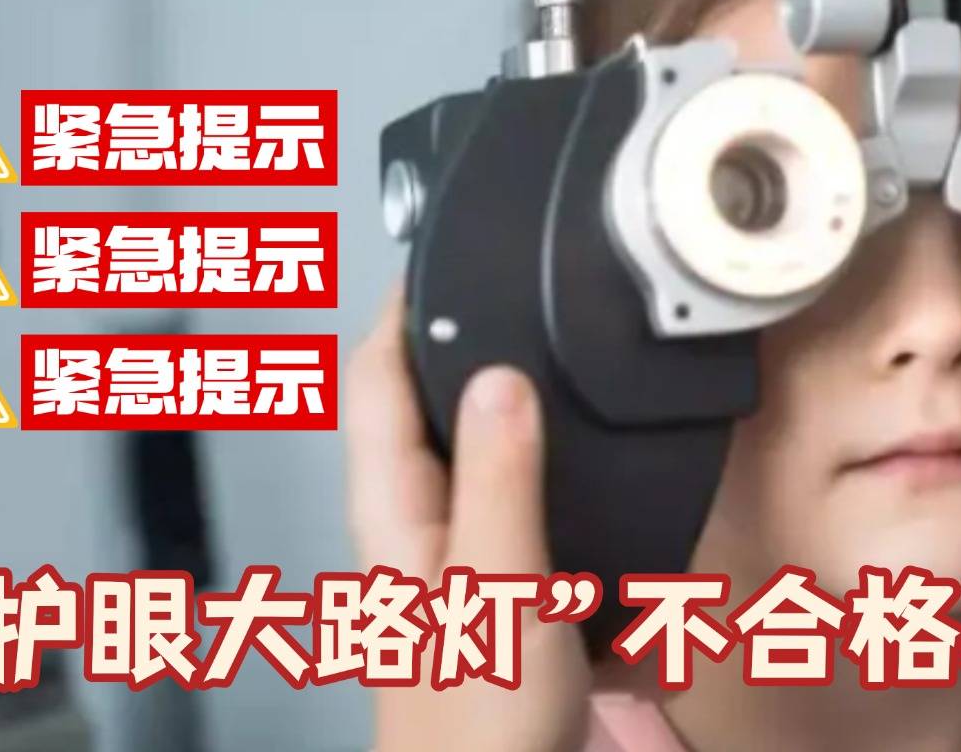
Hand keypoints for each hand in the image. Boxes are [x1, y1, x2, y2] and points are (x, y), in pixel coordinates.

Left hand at [344, 286, 589, 750]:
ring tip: (558, 374)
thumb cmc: (475, 730)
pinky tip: (584, 489)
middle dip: (462, 351)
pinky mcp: (495, 603)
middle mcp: (413, 534)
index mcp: (394, 517)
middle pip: (423, 413)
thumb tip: (499, 376)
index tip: (438, 255)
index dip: (401, 311)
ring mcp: (452, 570)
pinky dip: (554, 493)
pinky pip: (524, 521)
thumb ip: (499, 480)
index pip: (375, 382)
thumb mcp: (496, 586)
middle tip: (508, 295)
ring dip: (512, 421)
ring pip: (477, 463)